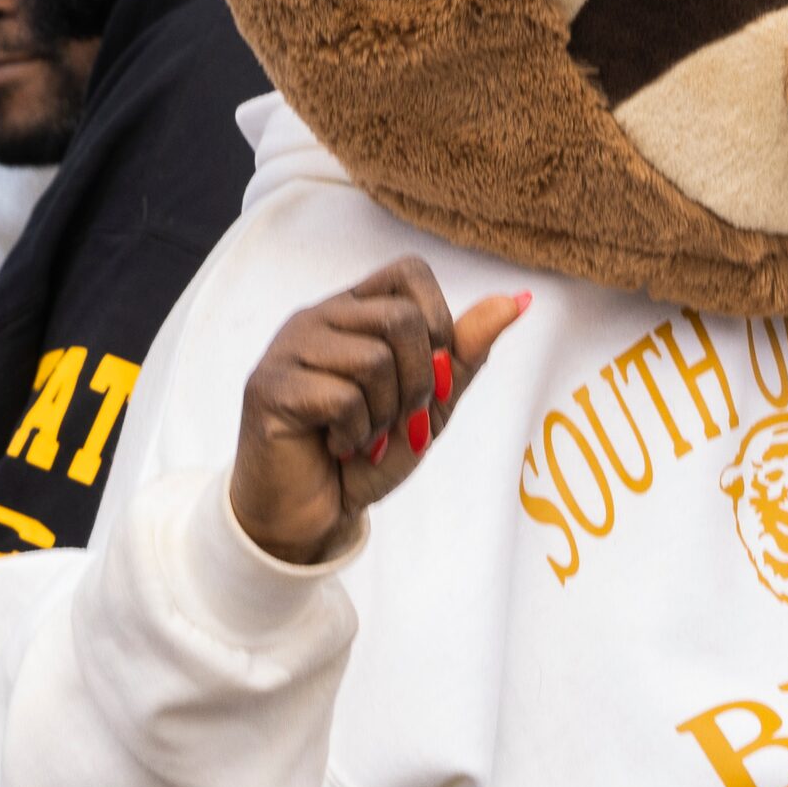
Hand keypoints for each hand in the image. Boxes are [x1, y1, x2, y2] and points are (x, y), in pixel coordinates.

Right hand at [232, 259, 527, 564]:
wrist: (317, 514)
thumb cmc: (369, 453)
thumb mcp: (433, 401)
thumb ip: (466, 351)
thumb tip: (518, 300)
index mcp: (355, 310)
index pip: (410, 272)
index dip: (438, 322)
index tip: (430, 374)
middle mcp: (319, 318)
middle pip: (401, 318)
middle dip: (419, 383)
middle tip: (399, 419)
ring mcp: (288, 349)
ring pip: (374, 359)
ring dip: (386, 416)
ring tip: (364, 436)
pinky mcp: (269, 387)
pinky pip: (342, 398)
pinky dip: (355, 435)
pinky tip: (336, 447)